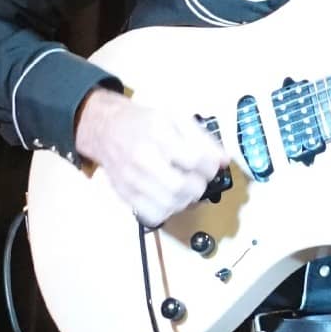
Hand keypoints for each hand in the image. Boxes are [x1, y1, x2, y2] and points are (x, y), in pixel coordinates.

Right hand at [73, 88, 230, 226]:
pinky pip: (154, 214)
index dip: (211, 167)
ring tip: (186, 187)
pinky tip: (170, 197)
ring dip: (187, 200)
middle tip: (200, 179)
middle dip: (200, 186)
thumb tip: (223, 160)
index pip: (195, 159)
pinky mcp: (125, 195)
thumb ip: (203, 138)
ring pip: (170, 204)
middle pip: (182, 186)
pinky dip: (169, 210)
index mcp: (158, 132)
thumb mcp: (176, 117)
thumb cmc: (144, 122)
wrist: (107, 129)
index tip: (213, 166)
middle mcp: (142, 157)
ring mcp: (132, 179)